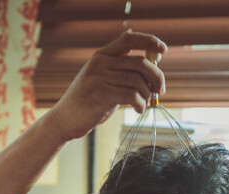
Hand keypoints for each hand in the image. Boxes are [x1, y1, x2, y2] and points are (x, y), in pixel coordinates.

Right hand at [44, 30, 165, 143]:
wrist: (65, 119)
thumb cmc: (89, 102)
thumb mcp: (104, 80)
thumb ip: (122, 71)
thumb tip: (152, 67)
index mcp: (101, 55)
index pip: (129, 39)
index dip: (149, 41)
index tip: (163, 50)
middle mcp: (100, 63)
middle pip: (139, 62)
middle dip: (156, 76)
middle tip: (160, 89)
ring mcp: (99, 77)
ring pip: (137, 81)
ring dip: (147, 94)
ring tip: (145, 103)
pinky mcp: (101, 94)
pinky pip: (131, 95)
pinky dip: (140, 103)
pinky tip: (139, 109)